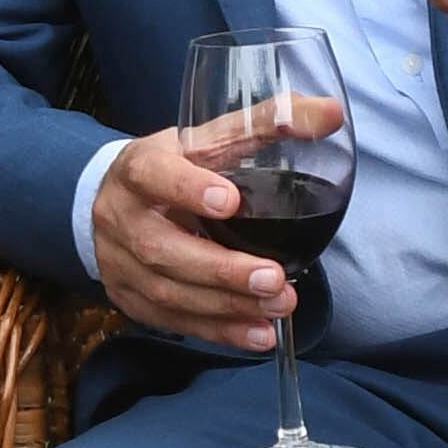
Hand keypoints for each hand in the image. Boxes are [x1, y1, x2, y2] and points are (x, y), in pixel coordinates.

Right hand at [93, 122, 327, 350]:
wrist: (118, 202)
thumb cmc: (173, 167)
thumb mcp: (208, 138)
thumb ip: (267, 124)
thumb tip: (330, 113)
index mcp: (137, 168)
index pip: (152, 174)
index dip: (186, 188)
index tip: (230, 200)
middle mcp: (121, 218)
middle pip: (163, 249)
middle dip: (222, 269)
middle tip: (274, 278)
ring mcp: (121, 264)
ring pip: (170, 293)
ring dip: (228, 305)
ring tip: (279, 305)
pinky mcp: (131, 299)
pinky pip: (175, 322)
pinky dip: (219, 332)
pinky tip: (258, 334)